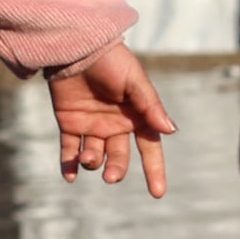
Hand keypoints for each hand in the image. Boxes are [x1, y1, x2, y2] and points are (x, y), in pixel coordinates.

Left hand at [48, 41, 175, 193]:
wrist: (76, 46)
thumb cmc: (111, 60)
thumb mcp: (134, 81)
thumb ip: (150, 106)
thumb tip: (170, 131)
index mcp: (136, 116)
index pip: (150, 148)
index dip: (155, 170)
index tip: (158, 193)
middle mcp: (115, 125)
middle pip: (119, 157)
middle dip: (116, 169)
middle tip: (110, 177)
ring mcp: (92, 126)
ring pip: (95, 156)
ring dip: (92, 162)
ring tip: (87, 159)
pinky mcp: (70, 124)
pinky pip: (69, 150)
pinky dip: (69, 165)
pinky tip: (70, 176)